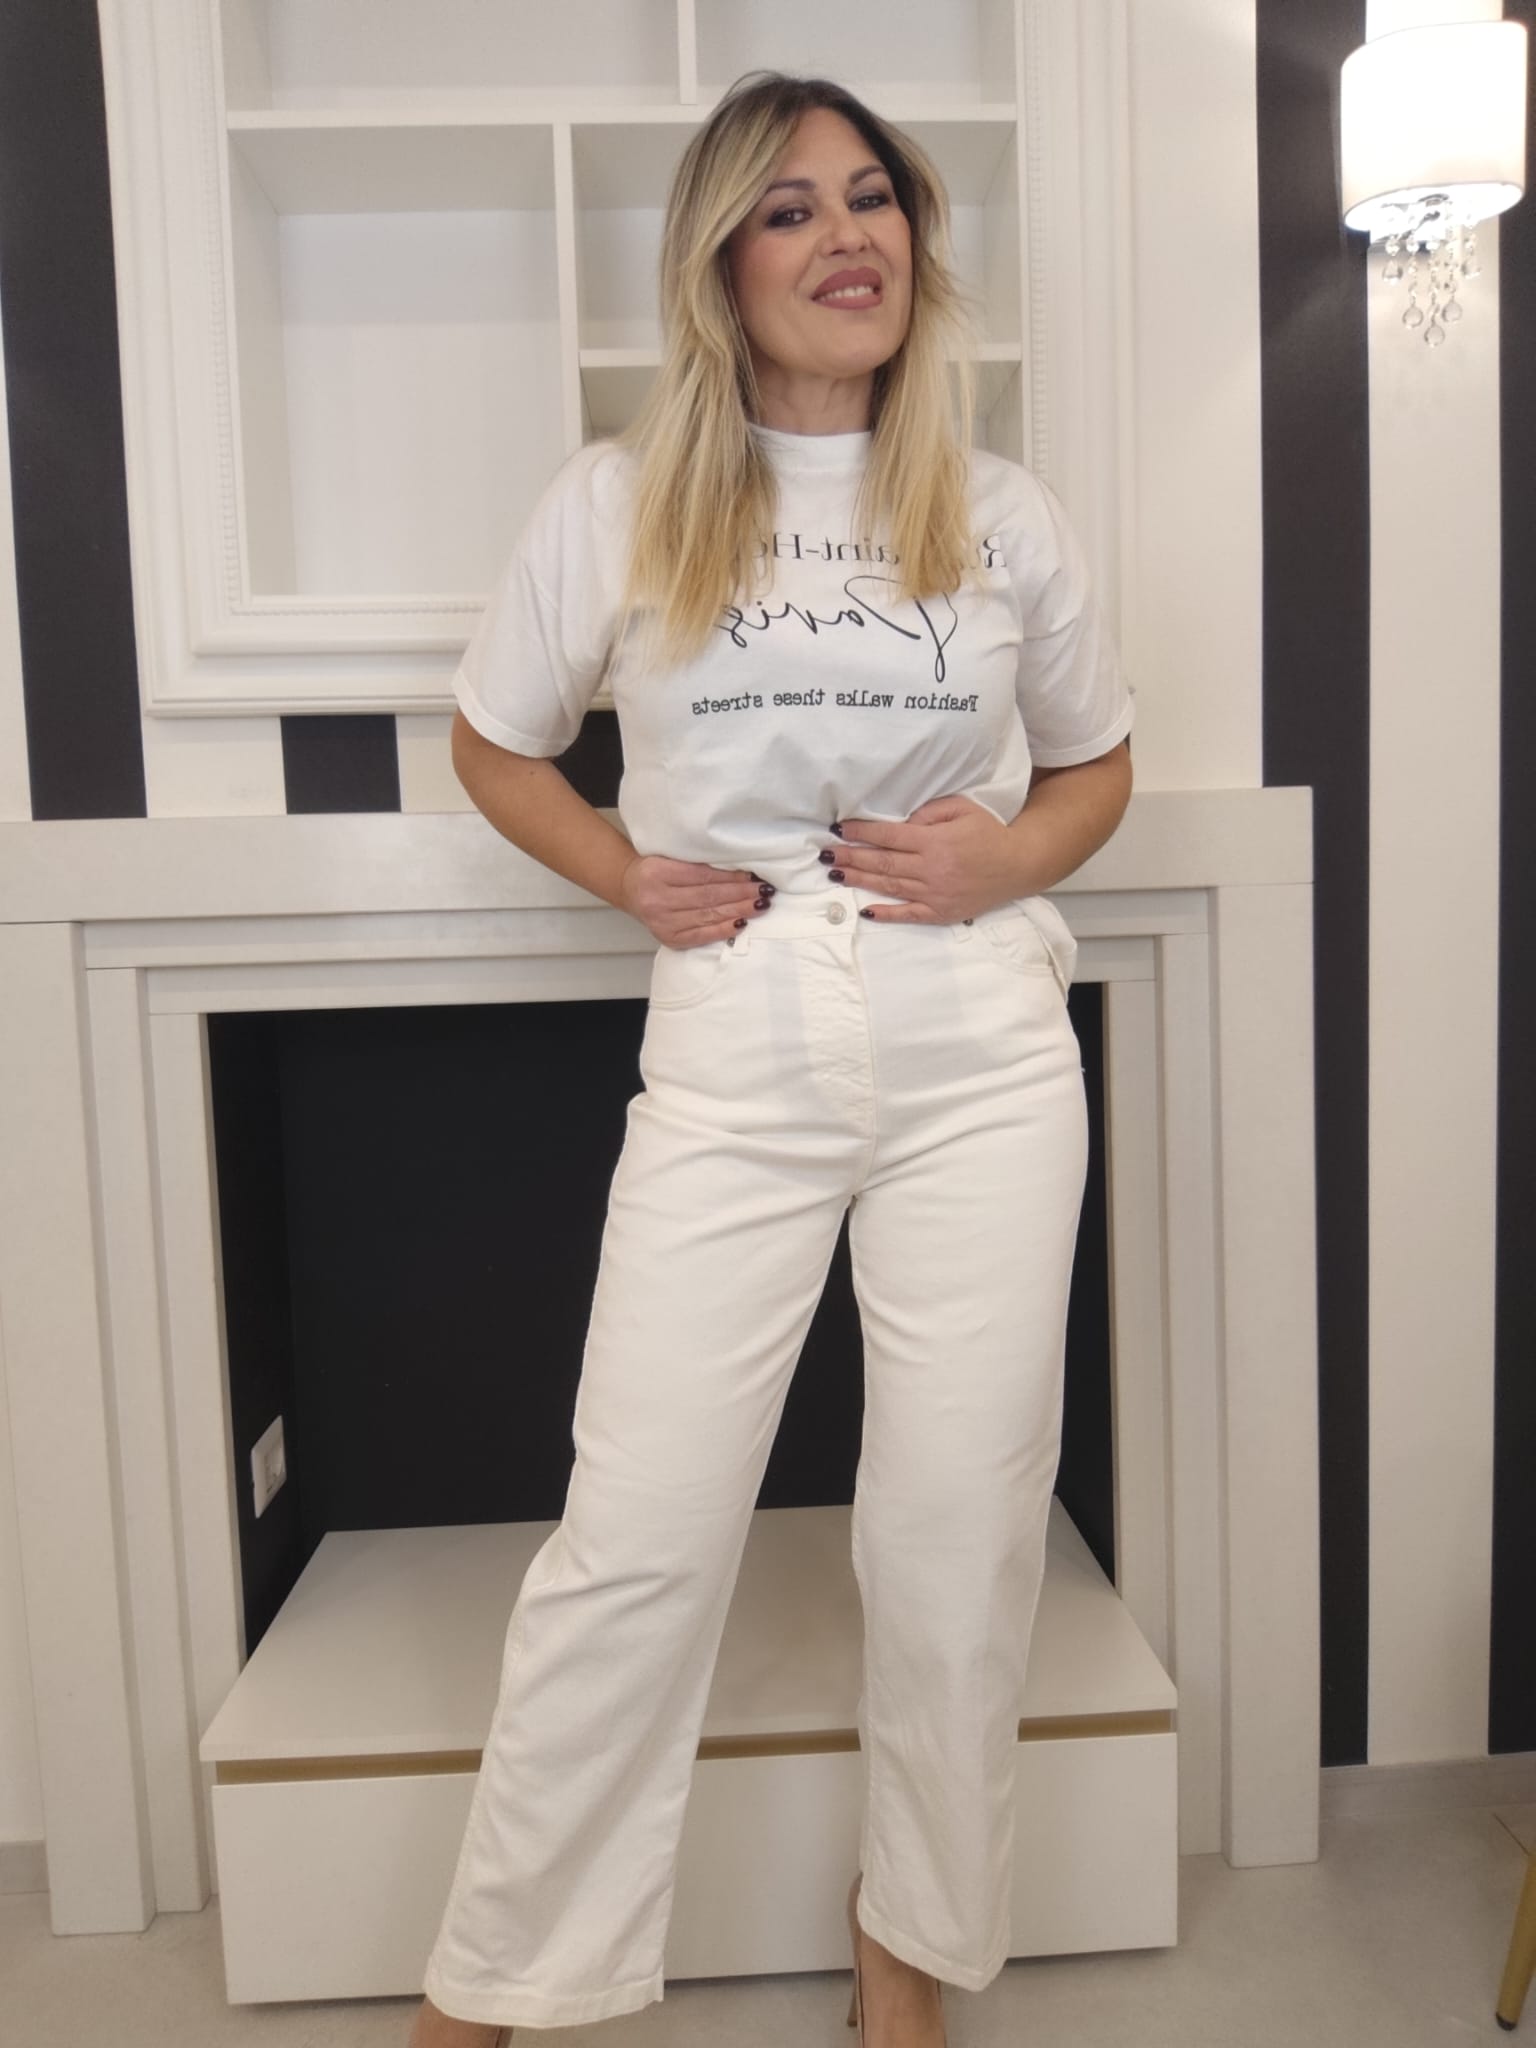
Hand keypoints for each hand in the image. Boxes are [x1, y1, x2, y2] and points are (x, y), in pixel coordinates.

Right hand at [619, 853, 771, 947]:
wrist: (630, 889)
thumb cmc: (656, 870)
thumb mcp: (670, 858)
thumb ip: (697, 863)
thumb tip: (740, 870)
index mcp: (658, 873)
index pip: (702, 876)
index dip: (730, 877)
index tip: (752, 876)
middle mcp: (657, 899)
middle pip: (708, 897)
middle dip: (740, 894)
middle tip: (764, 891)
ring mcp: (662, 922)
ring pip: (708, 916)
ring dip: (738, 911)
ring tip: (759, 905)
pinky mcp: (668, 938)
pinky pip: (701, 935)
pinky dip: (723, 929)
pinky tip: (741, 923)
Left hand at [826, 794, 1022, 922]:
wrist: (1017, 865)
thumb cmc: (987, 832)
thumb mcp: (961, 809)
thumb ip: (929, 813)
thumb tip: (901, 825)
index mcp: (935, 842)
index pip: (889, 836)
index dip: (861, 832)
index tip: (839, 829)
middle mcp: (931, 869)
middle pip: (883, 863)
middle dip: (851, 856)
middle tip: (825, 854)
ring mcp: (934, 894)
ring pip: (889, 887)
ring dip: (860, 880)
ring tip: (836, 873)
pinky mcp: (940, 913)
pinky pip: (908, 914)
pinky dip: (886, 913)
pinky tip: (864, 909)